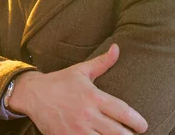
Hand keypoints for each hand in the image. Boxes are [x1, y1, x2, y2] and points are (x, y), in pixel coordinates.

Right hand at [8, 44, 147, 134]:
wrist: (32, 94)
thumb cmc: (60, 82)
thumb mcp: (81, 70)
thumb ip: (102, 62)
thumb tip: (117, 48)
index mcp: (93, 97)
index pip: (123, 112)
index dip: (137, 121)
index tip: (142, 125)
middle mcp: (87, 114)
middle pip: (118, 133)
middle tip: (131, 133)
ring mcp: (77, 130)